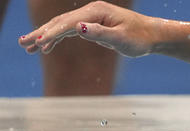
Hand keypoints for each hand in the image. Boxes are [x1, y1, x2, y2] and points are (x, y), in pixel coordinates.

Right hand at [18, 1, 155, 56]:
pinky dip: (57, 37)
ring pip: (62, 26)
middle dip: (41, 33)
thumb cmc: (139, 38)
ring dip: (45, 35)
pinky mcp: (93, 24)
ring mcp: (91, 17)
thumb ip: (100, 34)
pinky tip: (47, 46)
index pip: (68, 24)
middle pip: (60, 22)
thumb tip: (78, 28)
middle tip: (23, 43)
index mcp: (96, 12)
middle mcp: (91, 11)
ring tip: (28, 46)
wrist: (152, 35)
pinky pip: (70, 30)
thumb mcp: (121, 39)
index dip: (52, 34)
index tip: (39, 43)